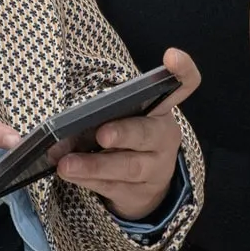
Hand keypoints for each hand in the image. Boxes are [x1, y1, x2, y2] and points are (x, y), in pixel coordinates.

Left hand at [56, 49, 200, 219]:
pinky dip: (89, 181)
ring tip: (65, 165)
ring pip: (127, 167)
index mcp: (162, 109)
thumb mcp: (127, 117)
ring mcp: (155, 168)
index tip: (170, 57)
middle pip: (148, 134)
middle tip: (101, 133)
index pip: (183, 84)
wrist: (146, 185)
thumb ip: (109, 110)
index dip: (181, 70)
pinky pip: (112, 187)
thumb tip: (69, 117)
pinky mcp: (140, 193)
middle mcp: (164, 138)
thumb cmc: (127, 139)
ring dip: (94, 165)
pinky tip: (70, 175)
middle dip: (124, 133)